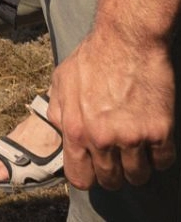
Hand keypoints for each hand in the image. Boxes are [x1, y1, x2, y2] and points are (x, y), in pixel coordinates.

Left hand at [49, 28, 176, 190]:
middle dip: (114, 172)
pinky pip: (162, 162)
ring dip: (138, 166)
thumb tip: (62, 136)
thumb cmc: (92, 58)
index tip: (95, 169)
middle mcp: (101, 138)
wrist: (127, 40)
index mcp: (75, 129)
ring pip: (138, 177)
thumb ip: (59, 113)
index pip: (80, 177)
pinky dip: (159, 155)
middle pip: (111, 181)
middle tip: (118, 156)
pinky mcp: (158, 132)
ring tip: (136, 147)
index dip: (88, 177)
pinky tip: (152, 138)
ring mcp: (131, 138)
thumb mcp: (62, 81)